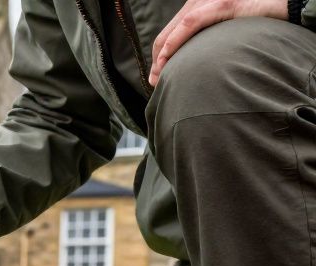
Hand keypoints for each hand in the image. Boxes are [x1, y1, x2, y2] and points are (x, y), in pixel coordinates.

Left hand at [149, 0, 285, 84]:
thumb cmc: (258, 24)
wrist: (286, 7)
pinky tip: (166, 58)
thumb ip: (208, 43)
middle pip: (168, 32)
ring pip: (174, 29)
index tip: (156, 77)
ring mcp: (209, 1)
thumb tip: (193, 67)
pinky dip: (174, 42)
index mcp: (200, 7)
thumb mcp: (225, 34)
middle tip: (154, 83)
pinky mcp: (221, 4)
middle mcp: (200, 1)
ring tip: (158, 77)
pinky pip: (190, 24)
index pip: (171, 33)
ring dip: (161, 55)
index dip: (159, 55)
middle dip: (157, 60)